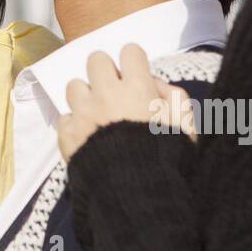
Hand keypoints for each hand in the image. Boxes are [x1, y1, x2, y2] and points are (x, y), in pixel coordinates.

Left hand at [57, 43, 195, 161]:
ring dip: (86, 97)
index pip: (130, 51)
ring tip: (98, 115)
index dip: (135, 63)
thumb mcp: (186, 129)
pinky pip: (65, 118)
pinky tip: (88, 139)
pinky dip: (75, 126)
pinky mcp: (67, 135)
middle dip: (106, 72)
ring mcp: (83, 114)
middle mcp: (106, 95)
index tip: (137, 79)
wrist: (137, 198)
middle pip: (96, 60)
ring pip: (74, 86)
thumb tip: (157, 86)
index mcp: (137, 90)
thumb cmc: (167, 162)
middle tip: (115, 93)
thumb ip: (176, 99)